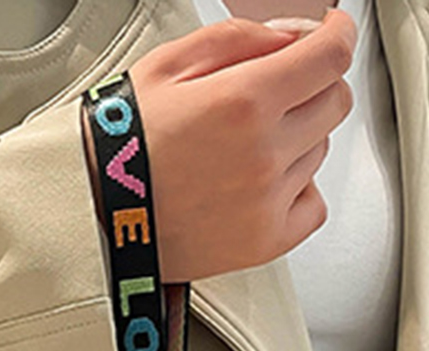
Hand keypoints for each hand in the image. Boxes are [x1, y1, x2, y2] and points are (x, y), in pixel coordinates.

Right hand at [105, 8, 356, 281]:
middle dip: (313, 84)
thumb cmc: (119, 142)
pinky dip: (298, 189)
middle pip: (333, 103)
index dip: (337, 34)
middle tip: (278, 88)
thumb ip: (242, 38)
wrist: (91, 213)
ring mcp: (267, 202)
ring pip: (318, 152)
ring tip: (242, 145)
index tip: (334, 31)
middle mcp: (263, 154)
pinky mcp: (264, 242)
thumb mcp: (170, 63)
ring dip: (296, 138)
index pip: (329, 57)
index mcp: (243, 101)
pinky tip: (263, 182)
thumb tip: (294, 35)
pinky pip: (313, 206)